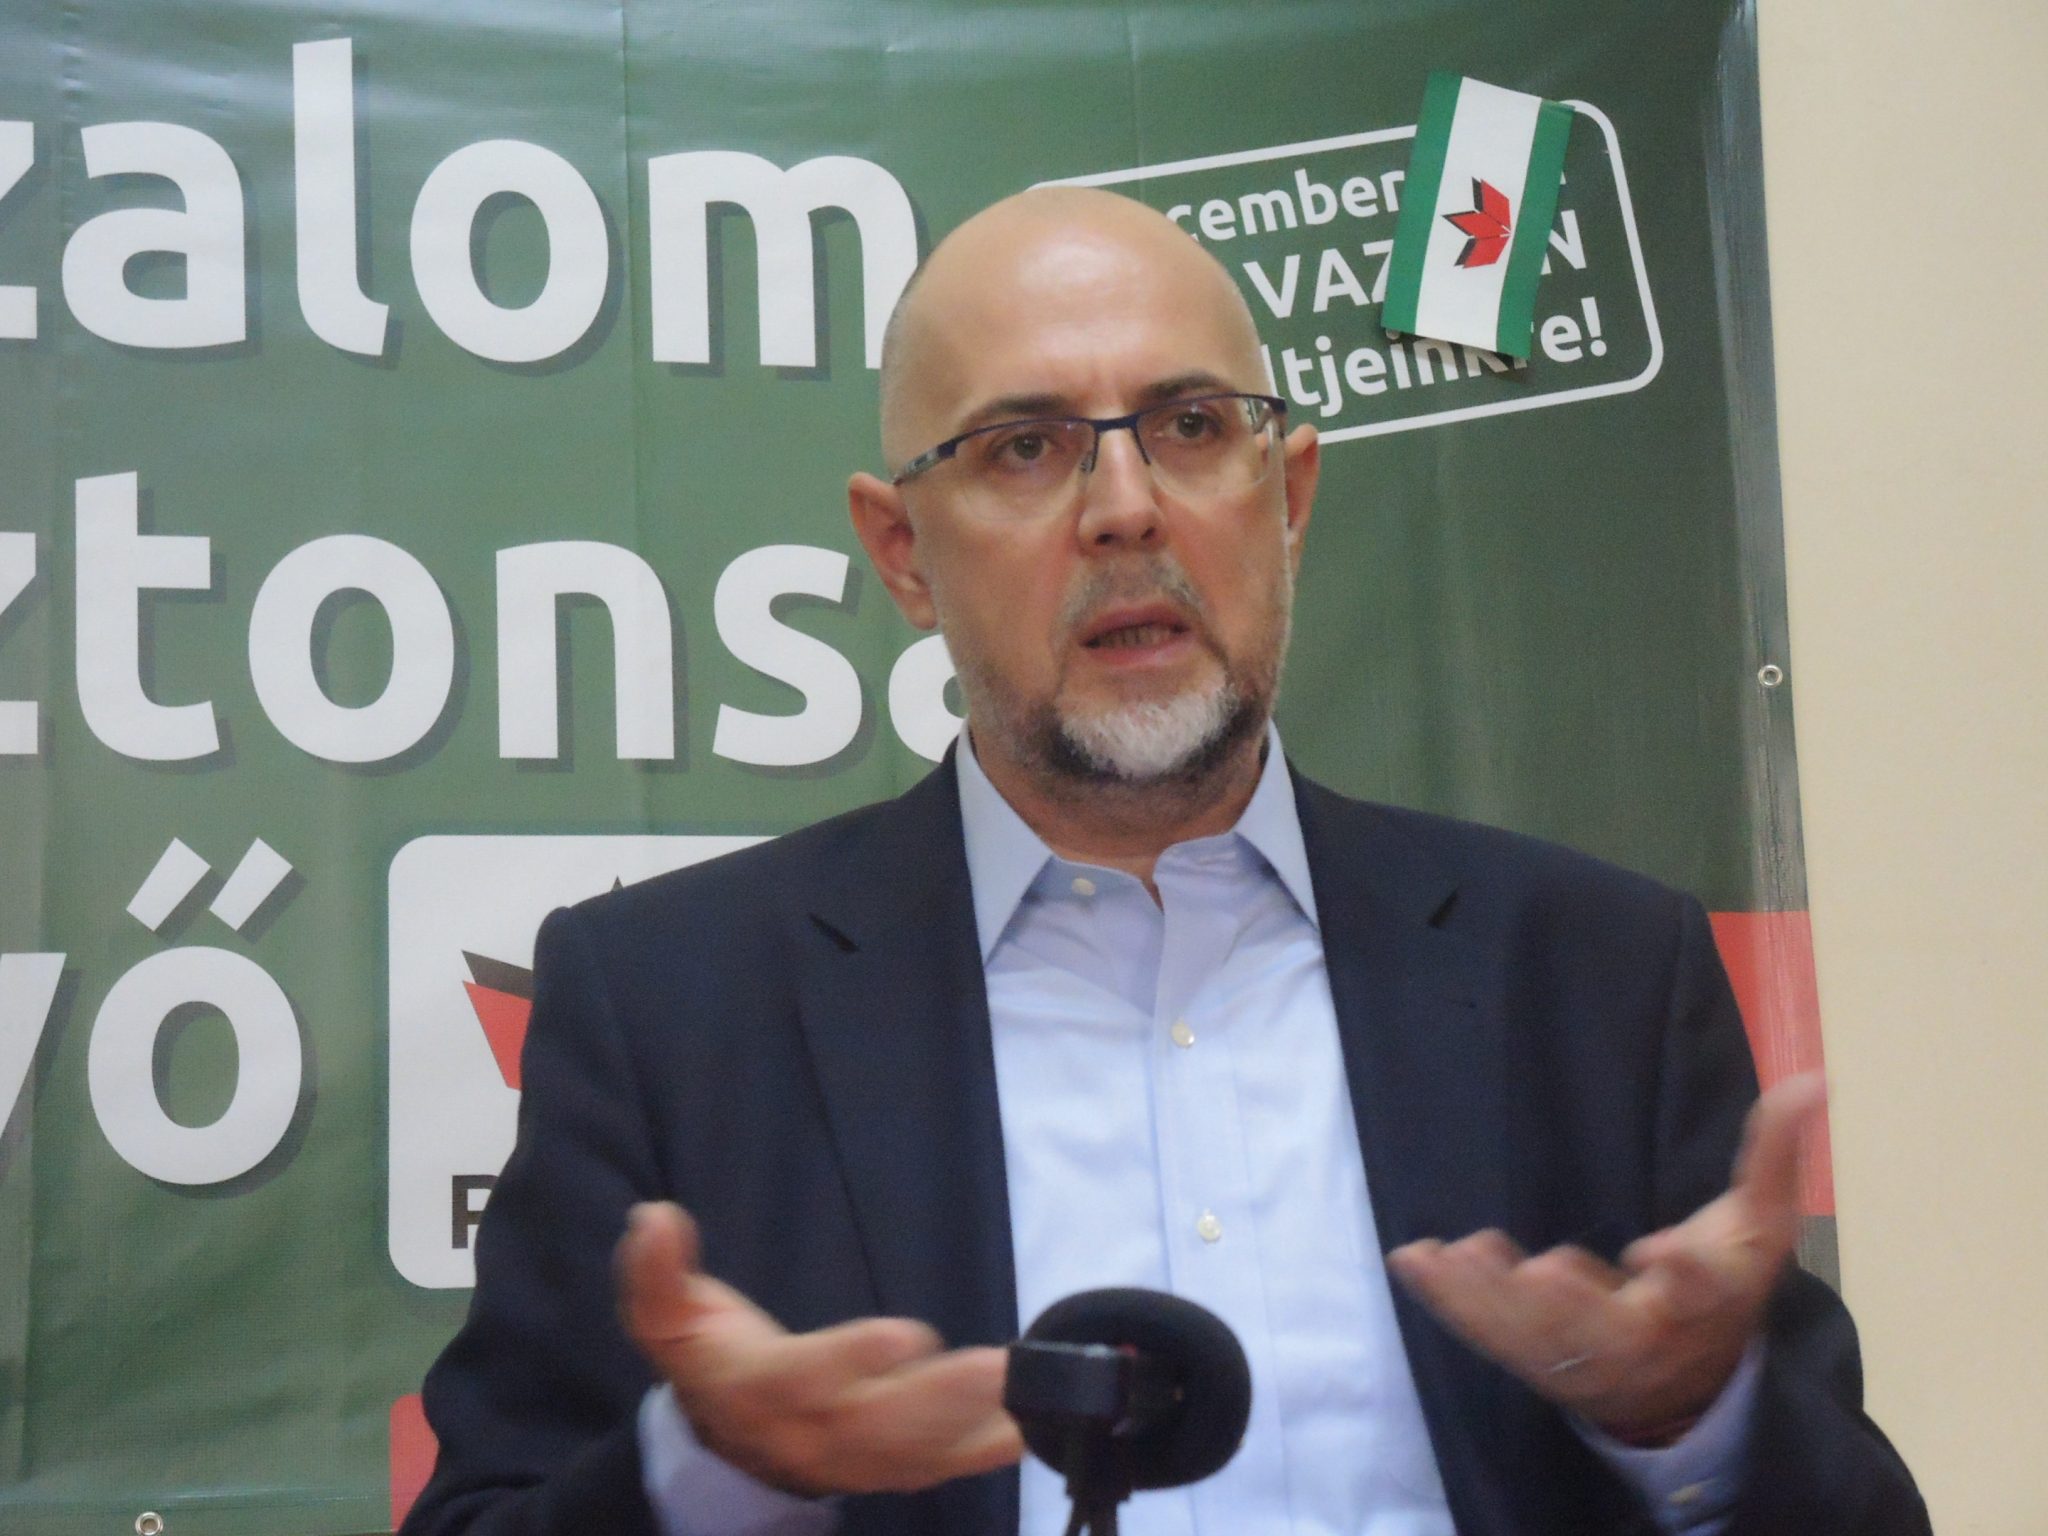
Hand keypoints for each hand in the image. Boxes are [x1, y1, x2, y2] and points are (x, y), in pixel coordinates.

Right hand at [615, 1201, 1024, 1496]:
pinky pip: (934, 1468)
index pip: (802, 1379)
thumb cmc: (707, 1358)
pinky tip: (1025, 1429)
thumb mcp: (665, 1315)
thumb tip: (654, 1218)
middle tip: (994, 1367)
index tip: (904, 1335)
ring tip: (1023, 1391)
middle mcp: (808, 1433)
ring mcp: (852, 1459)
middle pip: (875, 1425)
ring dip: (971, 1424)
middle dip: (937, 1400)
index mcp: (756, 1389)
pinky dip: (980, 1452)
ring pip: (913, 1451)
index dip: (850, 1360)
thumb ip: (657, 1272)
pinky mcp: (886, 1468)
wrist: (719, 1439)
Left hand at [1387, 1072, 1825, 1442]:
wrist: (1689, 1385)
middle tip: (1546, 1272)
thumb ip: (1775, 1153)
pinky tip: (1413, 1260)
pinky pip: (1487, 1334)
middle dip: (1574, 1307)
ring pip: (1537, 1339)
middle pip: (1608, 1331)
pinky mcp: (1535, 1358)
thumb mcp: (1761, 1224)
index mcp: (1706, 1305)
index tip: (1663, 1252)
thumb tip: (1813, 1079)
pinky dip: (1449, 1301)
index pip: (1702, 1294)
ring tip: (1458, 1257)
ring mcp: (1583, 1357)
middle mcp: (1643, 1340)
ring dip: (1494, 1300)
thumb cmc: (1722, 1287)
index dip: (1685, 1276)